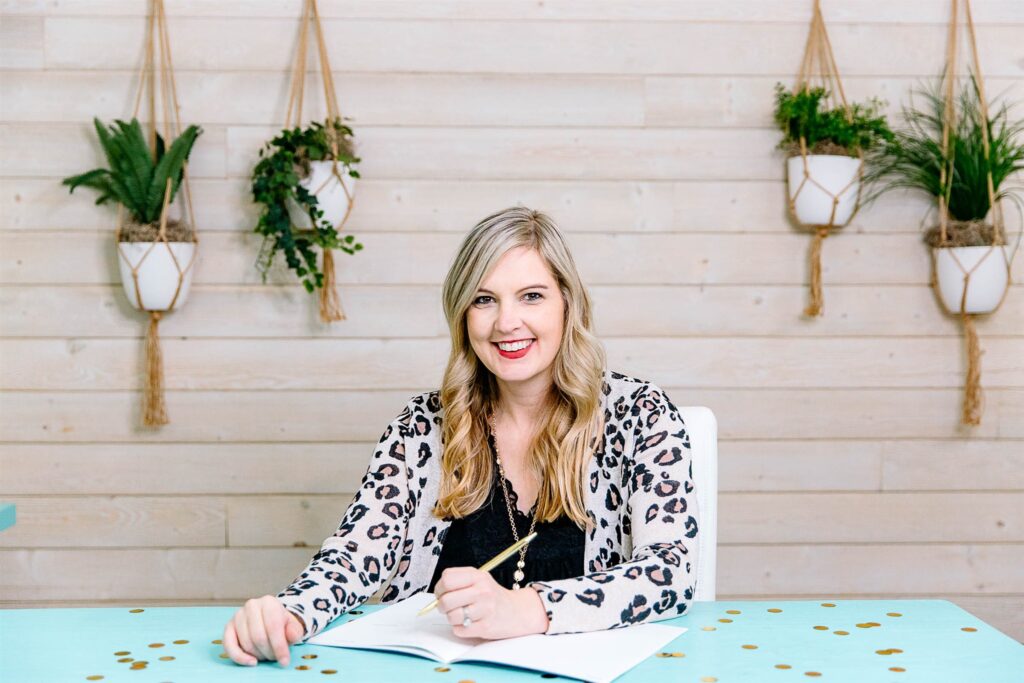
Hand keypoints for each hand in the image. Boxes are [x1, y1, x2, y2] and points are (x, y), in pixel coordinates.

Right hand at [223, 595, 305, 666]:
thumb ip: (295, 631)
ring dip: (258, 655)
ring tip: (267, 654)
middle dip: (269, 652)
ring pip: (246, 643)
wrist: (270, 619)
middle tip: (275, 657)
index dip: (279, 646)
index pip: (273, 626)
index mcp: (269, 602)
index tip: (284, 661)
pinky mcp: (228, 627)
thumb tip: (291, 635)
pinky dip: (240, 657)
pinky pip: (229, 645)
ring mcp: (238, 615)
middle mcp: (251, 605)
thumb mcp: (293, 627)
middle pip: (259, 637)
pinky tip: (251, 662)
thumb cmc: (282, 625)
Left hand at [433, 567, 548, 639]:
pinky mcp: (486, 627)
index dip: (440, 588)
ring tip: (460, 615)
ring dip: (452, 618)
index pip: (447, 579)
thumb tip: (437, 595)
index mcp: (478, 576)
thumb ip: (459, 581)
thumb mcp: (479, 579)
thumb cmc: (492, 596)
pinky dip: (460, 629)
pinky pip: (460, 630)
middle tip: (447, 607)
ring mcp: (485, 609)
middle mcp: (482, 591)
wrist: (517, 611)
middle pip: (447, 600)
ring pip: (452, 616)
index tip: (442, 593)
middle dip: (442, 606)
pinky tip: (468, 623)